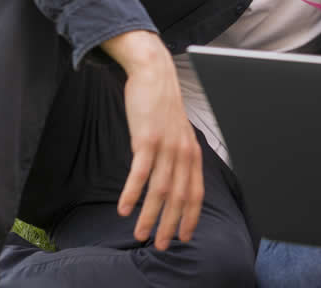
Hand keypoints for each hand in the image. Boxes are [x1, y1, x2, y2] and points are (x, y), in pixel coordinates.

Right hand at [101, 30, 204, 250]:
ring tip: (140, 235)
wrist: (154, 75)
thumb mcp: (177, 135)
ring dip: (150, 216)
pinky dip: (132, 194)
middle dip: (171, 225)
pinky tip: (124, 209)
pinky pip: (140, 172)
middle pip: (179, 197)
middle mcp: (183, 152)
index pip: (196, 193)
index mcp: (193, 154)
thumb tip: (172, 183)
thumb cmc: (162, 108)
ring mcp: (166, 146)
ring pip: (160, 189)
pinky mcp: (146, 139)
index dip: (190, 217)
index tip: (184, 237)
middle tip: (162, 245)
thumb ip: (177, 158)